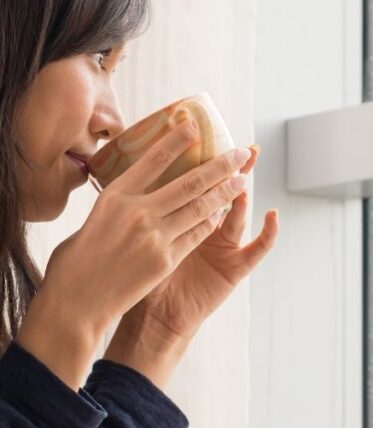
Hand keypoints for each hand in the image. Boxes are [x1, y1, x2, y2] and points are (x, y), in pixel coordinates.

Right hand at [17, 120, 250, 388]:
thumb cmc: (76, 262)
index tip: (195, 125)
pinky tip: (223, 213)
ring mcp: (154, 237)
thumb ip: (117, 206)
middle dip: (219, 165)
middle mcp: (137, 212)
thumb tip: (133, 196)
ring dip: (225, 192)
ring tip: (241, 180)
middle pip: (189, 182)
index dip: (178, 140)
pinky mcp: (165, 260)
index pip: (153, 159)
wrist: (75, 302)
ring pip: (200, 207)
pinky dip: (212, 221)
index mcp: (115, 196)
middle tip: (239, 153)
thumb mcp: (93, 220)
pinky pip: (196, 235)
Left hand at [115, 144, 278, 350]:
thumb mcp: (138, 239)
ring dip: (242, 193)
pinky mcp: (235, 269)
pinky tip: (273, 215)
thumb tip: (115, 177)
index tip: (209, 138)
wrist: (154, 320)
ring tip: (245, 174)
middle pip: (223, 193)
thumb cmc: (140, 280)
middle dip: (232, 169)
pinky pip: (257, 250)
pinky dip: (269, 233)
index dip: (205, 163)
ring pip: (238, 215)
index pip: (198, 186)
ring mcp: (225, 248)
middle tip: (243, 146)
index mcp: (186, 220)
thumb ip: (137, 213)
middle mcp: (210, 231)